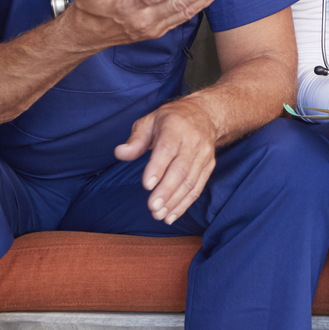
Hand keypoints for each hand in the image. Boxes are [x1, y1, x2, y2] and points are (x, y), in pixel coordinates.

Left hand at [114, 99, 218, 224]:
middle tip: (152, 207)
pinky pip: (198, 187)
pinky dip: (185, 203)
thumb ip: (135, 139)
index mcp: (176, 127)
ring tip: (159, 215)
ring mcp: (203, 154)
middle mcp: (193, 141)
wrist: (204, 114)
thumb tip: (120, 153)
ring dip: (175, 201)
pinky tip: (171, 215)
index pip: (167, 149)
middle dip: (166, 191)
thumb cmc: (170, 120)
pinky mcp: (208, 166)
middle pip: (181, 169)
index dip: (158, 168)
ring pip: (191, 181)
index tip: (147, 186)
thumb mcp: (149, 121)